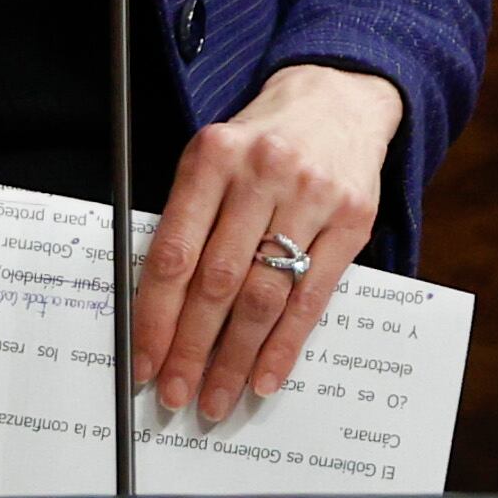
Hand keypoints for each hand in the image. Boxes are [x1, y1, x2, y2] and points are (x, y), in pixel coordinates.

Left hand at [134, 62, 403, 421]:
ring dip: (235, 358)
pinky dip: (286, 344)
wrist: (339, 99)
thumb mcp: (214, 159)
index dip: (155, 318)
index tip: (145, 363)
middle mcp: (262, 173)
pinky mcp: (352, 219)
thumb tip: (158, 315)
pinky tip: (266, 376)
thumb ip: (188, 221)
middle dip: (192, 349)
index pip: (174, 254)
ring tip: (216, 397)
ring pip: (265, 295)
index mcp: (213, 157)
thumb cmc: (262, 141)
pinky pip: (313, 296)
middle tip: (176, 395)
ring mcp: (312, 195)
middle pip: (217, 282)